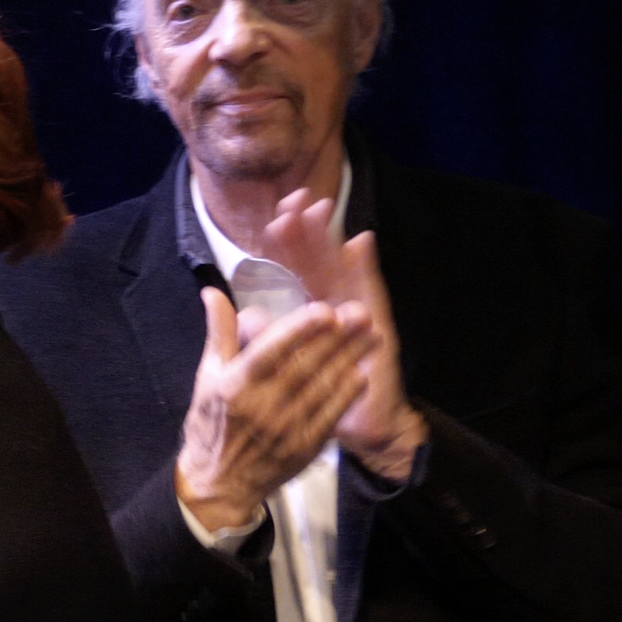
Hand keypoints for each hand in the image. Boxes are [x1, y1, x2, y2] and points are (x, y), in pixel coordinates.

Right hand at [175, 289, 378, 530]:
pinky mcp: (303, 447)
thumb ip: (219, 334)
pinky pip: (330, 416)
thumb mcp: (206, 377)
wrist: (217, 484)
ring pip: (322, 388)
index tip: (324, 311)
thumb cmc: (211, 424)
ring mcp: (284, 429)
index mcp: (234, 386)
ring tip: (372, 335)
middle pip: (304, 367)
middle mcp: (260, 407)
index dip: (298, 331)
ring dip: (349, 360)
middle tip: (361, 313)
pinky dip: (346, 395)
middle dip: (335, 339)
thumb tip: (214, 293)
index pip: (269, 352)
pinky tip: (360, 374)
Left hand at [260, 190, 427, 478]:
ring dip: (330, 239)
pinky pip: (370, 292)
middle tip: (295, 197)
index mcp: (311, 311)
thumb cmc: (321, 393)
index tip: (274, 215)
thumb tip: (244, 313)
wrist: (360, 424)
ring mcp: (358, 312)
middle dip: (307, 230)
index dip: (285, 245)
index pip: (295, 272)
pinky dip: (364, 267)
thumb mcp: (286, 366)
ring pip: (342, 269)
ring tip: (320, 209)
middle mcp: (336, 305)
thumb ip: (266, 338)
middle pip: (318, 261)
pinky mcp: (377, 325)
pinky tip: (359, 241)